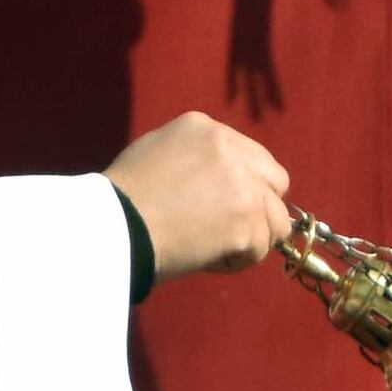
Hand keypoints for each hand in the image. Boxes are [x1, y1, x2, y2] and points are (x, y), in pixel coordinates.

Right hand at [108, 110, 294, 280]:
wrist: (114, 225)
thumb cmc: (122, 198)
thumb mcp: (156, 151)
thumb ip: (195, 156)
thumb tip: (218, 180)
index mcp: (206, 130)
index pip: (253, 157)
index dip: (246, 186)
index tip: (226, 207)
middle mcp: (231, 150)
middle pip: (277, 182)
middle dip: (260, 208)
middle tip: (231, 229)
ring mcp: (243, 185)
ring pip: (277, 219)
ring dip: (251, 239)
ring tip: (214, 247)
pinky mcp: (246, 220)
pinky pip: (261, 248)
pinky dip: (238, 260)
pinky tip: (207, 258)